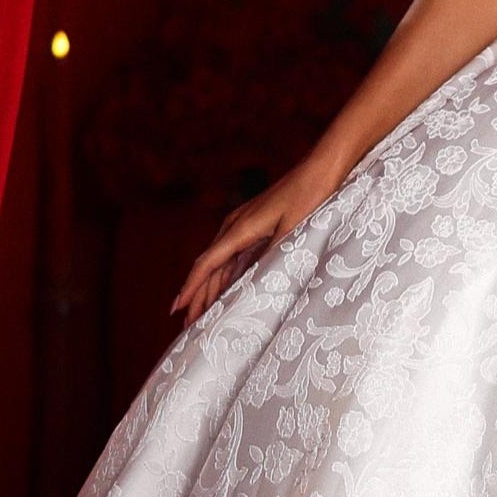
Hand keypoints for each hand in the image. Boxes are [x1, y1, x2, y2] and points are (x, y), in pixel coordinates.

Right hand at [169, 150, 340, 326]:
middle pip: (209, 267)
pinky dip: (224, 275)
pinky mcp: (253, 225)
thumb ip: (273, 255)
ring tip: (199, 313)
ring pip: (219, 263)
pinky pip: (232, 255)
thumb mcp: (293, 230)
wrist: (319, 170)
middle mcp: (234, 226)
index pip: (207, 264)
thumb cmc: (309, 197)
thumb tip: (255, 282)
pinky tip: (223, 290)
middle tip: (186, 326)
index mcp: (240, 229)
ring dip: (208, 288)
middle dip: (196, 296)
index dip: (191, 288)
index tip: (177, 309)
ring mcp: (242, 224)